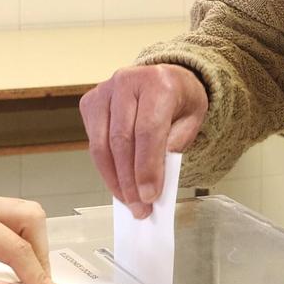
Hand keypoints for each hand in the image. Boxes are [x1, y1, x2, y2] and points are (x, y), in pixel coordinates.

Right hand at [81, 63, 208, 216]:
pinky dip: (105, 168)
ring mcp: (104, 91)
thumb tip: (152, 179)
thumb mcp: (192, 119)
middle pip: (122, 141)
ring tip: (128, 201)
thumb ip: (176, 144)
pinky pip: (94, 143)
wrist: (163, 76)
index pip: (147, 131)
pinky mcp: (91, 102)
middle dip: (129, 180)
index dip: (147, 167)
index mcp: (158, 83)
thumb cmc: (179, 99)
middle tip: (139, 207)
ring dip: (114, 179)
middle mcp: (127, 81)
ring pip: (102, 145)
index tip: (149, 196)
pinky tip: (118, 183)